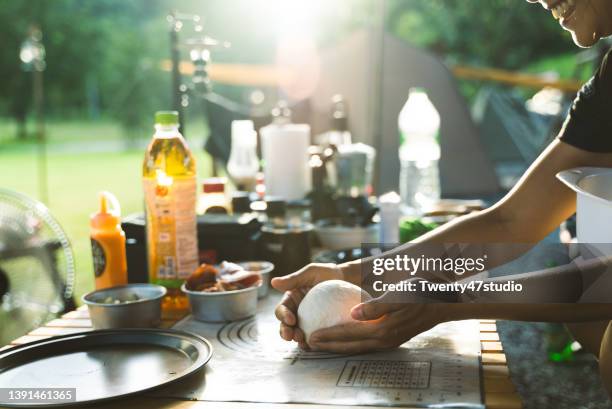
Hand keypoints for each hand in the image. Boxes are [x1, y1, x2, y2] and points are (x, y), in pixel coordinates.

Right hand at [271, 263, 357, 348]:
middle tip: (293, 336)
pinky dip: (312, 343)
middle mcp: (297, 312)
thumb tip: (273, 282)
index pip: (281, 310)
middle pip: (286, 325)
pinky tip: (315, 346)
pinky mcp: (319, 328)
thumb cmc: (328, 274)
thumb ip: (293, 279)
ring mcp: (308, 322)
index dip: (283, 316)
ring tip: (304, 342)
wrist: (348, 280)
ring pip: (297, 334)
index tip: (290, 319)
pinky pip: (314, 338)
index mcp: (291, 299)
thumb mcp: (311, 272)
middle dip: (286, 332)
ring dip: (298, 340)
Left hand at [307, 289, 450, 353]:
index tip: (311, 335)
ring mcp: (389, 341)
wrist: (441, 302)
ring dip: (337, 347)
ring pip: (357, 347)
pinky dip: (350, 343)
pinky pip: (365, 344)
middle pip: (350, 346)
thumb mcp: (398, 294)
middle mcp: (384, 339)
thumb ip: (375, 306)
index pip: (349, 334)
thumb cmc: (419, 293)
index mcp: (383, 329)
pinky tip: (342, 337)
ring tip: (320, 344)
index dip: (329, 335)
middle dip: (328, 346)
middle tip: (308, 343)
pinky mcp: (391, 338)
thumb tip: (352, 314)